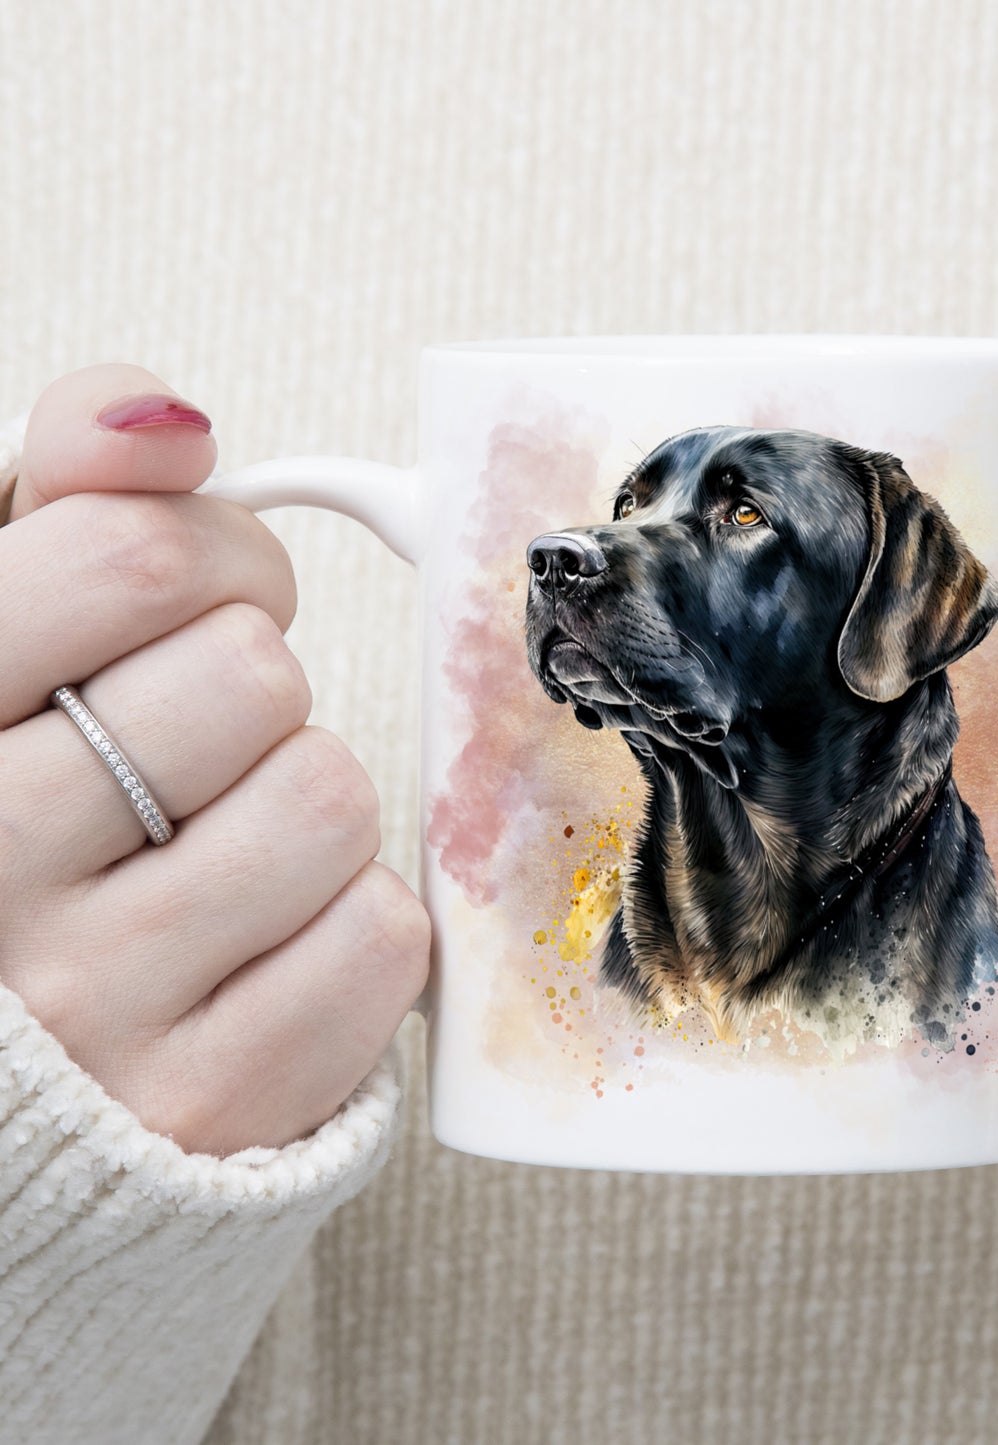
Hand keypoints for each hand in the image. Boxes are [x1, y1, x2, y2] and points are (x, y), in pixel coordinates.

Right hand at [0, 364, 428, 1155]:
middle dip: (251, 686)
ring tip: (219, 847)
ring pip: (327, 796)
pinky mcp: (213, 1101)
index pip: (130, 559)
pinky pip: (380, 935)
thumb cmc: (29, 816)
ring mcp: (96, 1007)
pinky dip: (348, 922)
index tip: (199, 597)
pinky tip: (261, 942)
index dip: (211, 555)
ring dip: (301, 802)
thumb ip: (68, 504)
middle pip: (250, 674)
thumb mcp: (5, 642)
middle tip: (200, 741)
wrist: (32, 1070)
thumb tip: (166, 417)